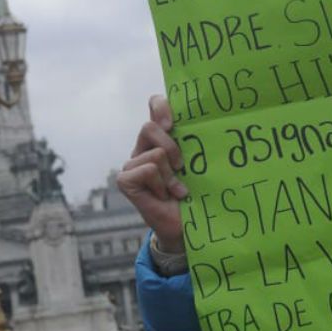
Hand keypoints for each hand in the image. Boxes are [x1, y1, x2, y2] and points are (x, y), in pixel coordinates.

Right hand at [117, 95, 188, 252]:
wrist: (185, 226)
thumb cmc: (194, 193)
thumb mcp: (197, 163)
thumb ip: (193, 141)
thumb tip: (206, 122)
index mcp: (160, 137)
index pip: (155, 104)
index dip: (161, 106)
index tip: (172, 123)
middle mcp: (143, 147)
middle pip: (150, 127)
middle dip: (171, 146)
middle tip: (181, 165)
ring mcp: (132, 164)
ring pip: (155, 154)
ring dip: (170, 175)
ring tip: (175, 189)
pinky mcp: (125, 180)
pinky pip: (148, 170)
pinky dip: (162, 185)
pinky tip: (164, 196)